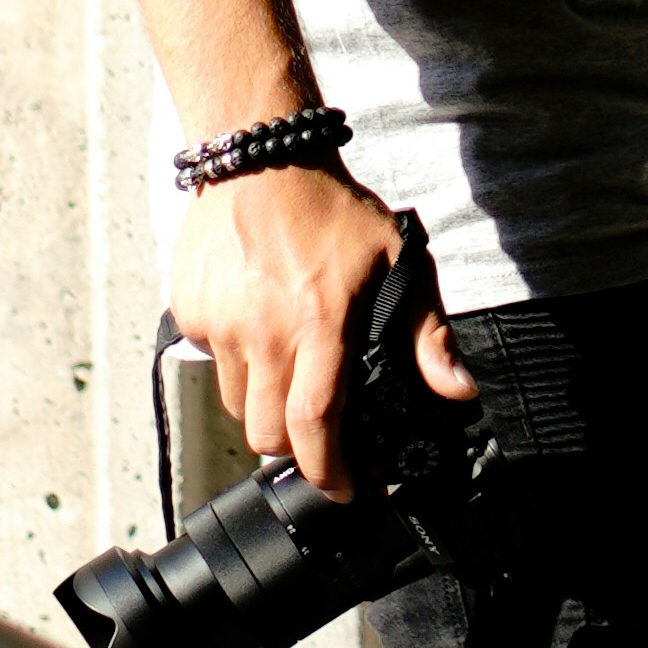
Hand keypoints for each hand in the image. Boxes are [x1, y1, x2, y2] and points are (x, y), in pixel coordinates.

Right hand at [163, 153, 474, 493]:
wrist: (261, 159)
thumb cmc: (332, 209)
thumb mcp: (398, 261)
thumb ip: (426, 333)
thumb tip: (458, 389)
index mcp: (318, 324)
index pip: (314, 424)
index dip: (328, 470)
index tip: (344, 489)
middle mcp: (262, 332)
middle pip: (267, 433)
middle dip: (296, 450)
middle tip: (321, 435)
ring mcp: (219, 324)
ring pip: (237, 405)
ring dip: (265, 408)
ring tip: (292, 375)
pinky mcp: (190, 313)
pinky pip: (211, 364)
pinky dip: (235, 365)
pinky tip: (259, 330)